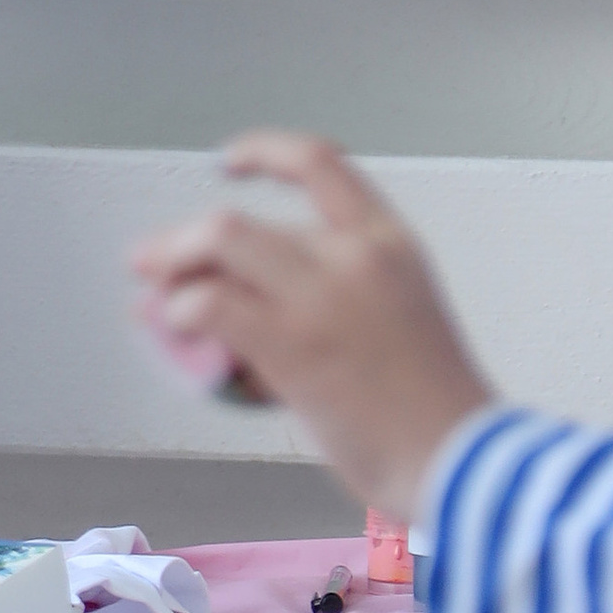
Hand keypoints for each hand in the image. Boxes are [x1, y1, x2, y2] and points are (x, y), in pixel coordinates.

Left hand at [130, 132, 494, 518]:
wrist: (460, 460)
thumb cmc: (430, 410)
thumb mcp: (398, 318)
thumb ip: (330, 296)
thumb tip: (246, 303)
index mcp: (390, 243)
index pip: (320, 164)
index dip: (264, 152)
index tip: (228, 162)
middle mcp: (355, 255)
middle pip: (238, 221)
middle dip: (181, 243)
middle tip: (152, 264)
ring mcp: (322, 296)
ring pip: (217, 241)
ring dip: (170, 267)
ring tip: (154, 298)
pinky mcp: (293, 343)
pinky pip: (208, 304)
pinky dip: (178, 313)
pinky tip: (177, 332)